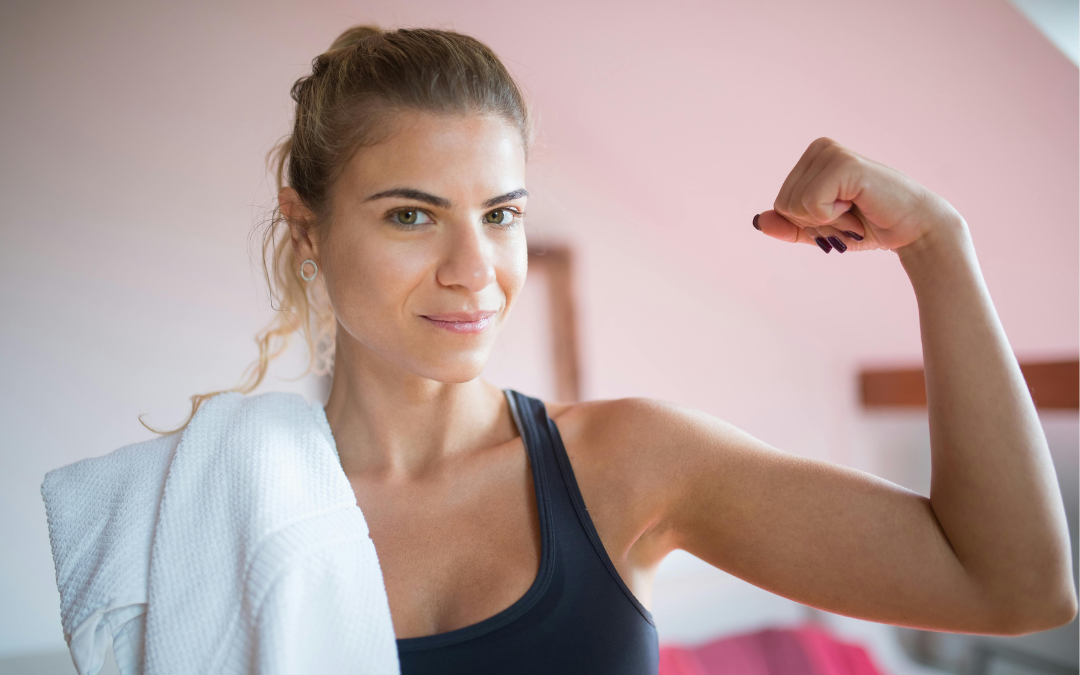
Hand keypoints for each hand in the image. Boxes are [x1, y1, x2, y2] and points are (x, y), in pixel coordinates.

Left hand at [754, 138, 960, 254]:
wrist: (913, 229)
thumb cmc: (868, 227)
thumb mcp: (819, 230)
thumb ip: (789, 226)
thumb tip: (758, 221)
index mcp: (812, 159)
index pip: (780, 204)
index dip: (808, 223)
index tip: (840, 215)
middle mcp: (820, 149)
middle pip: (783, 205)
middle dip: (815, 223)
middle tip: (850, 215)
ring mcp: (832, 153)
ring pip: (794, 206)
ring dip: (827, 222)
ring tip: (855, 210)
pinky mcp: (844, 165)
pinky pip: (811, 206)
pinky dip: (834, 218)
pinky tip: (858, 205)